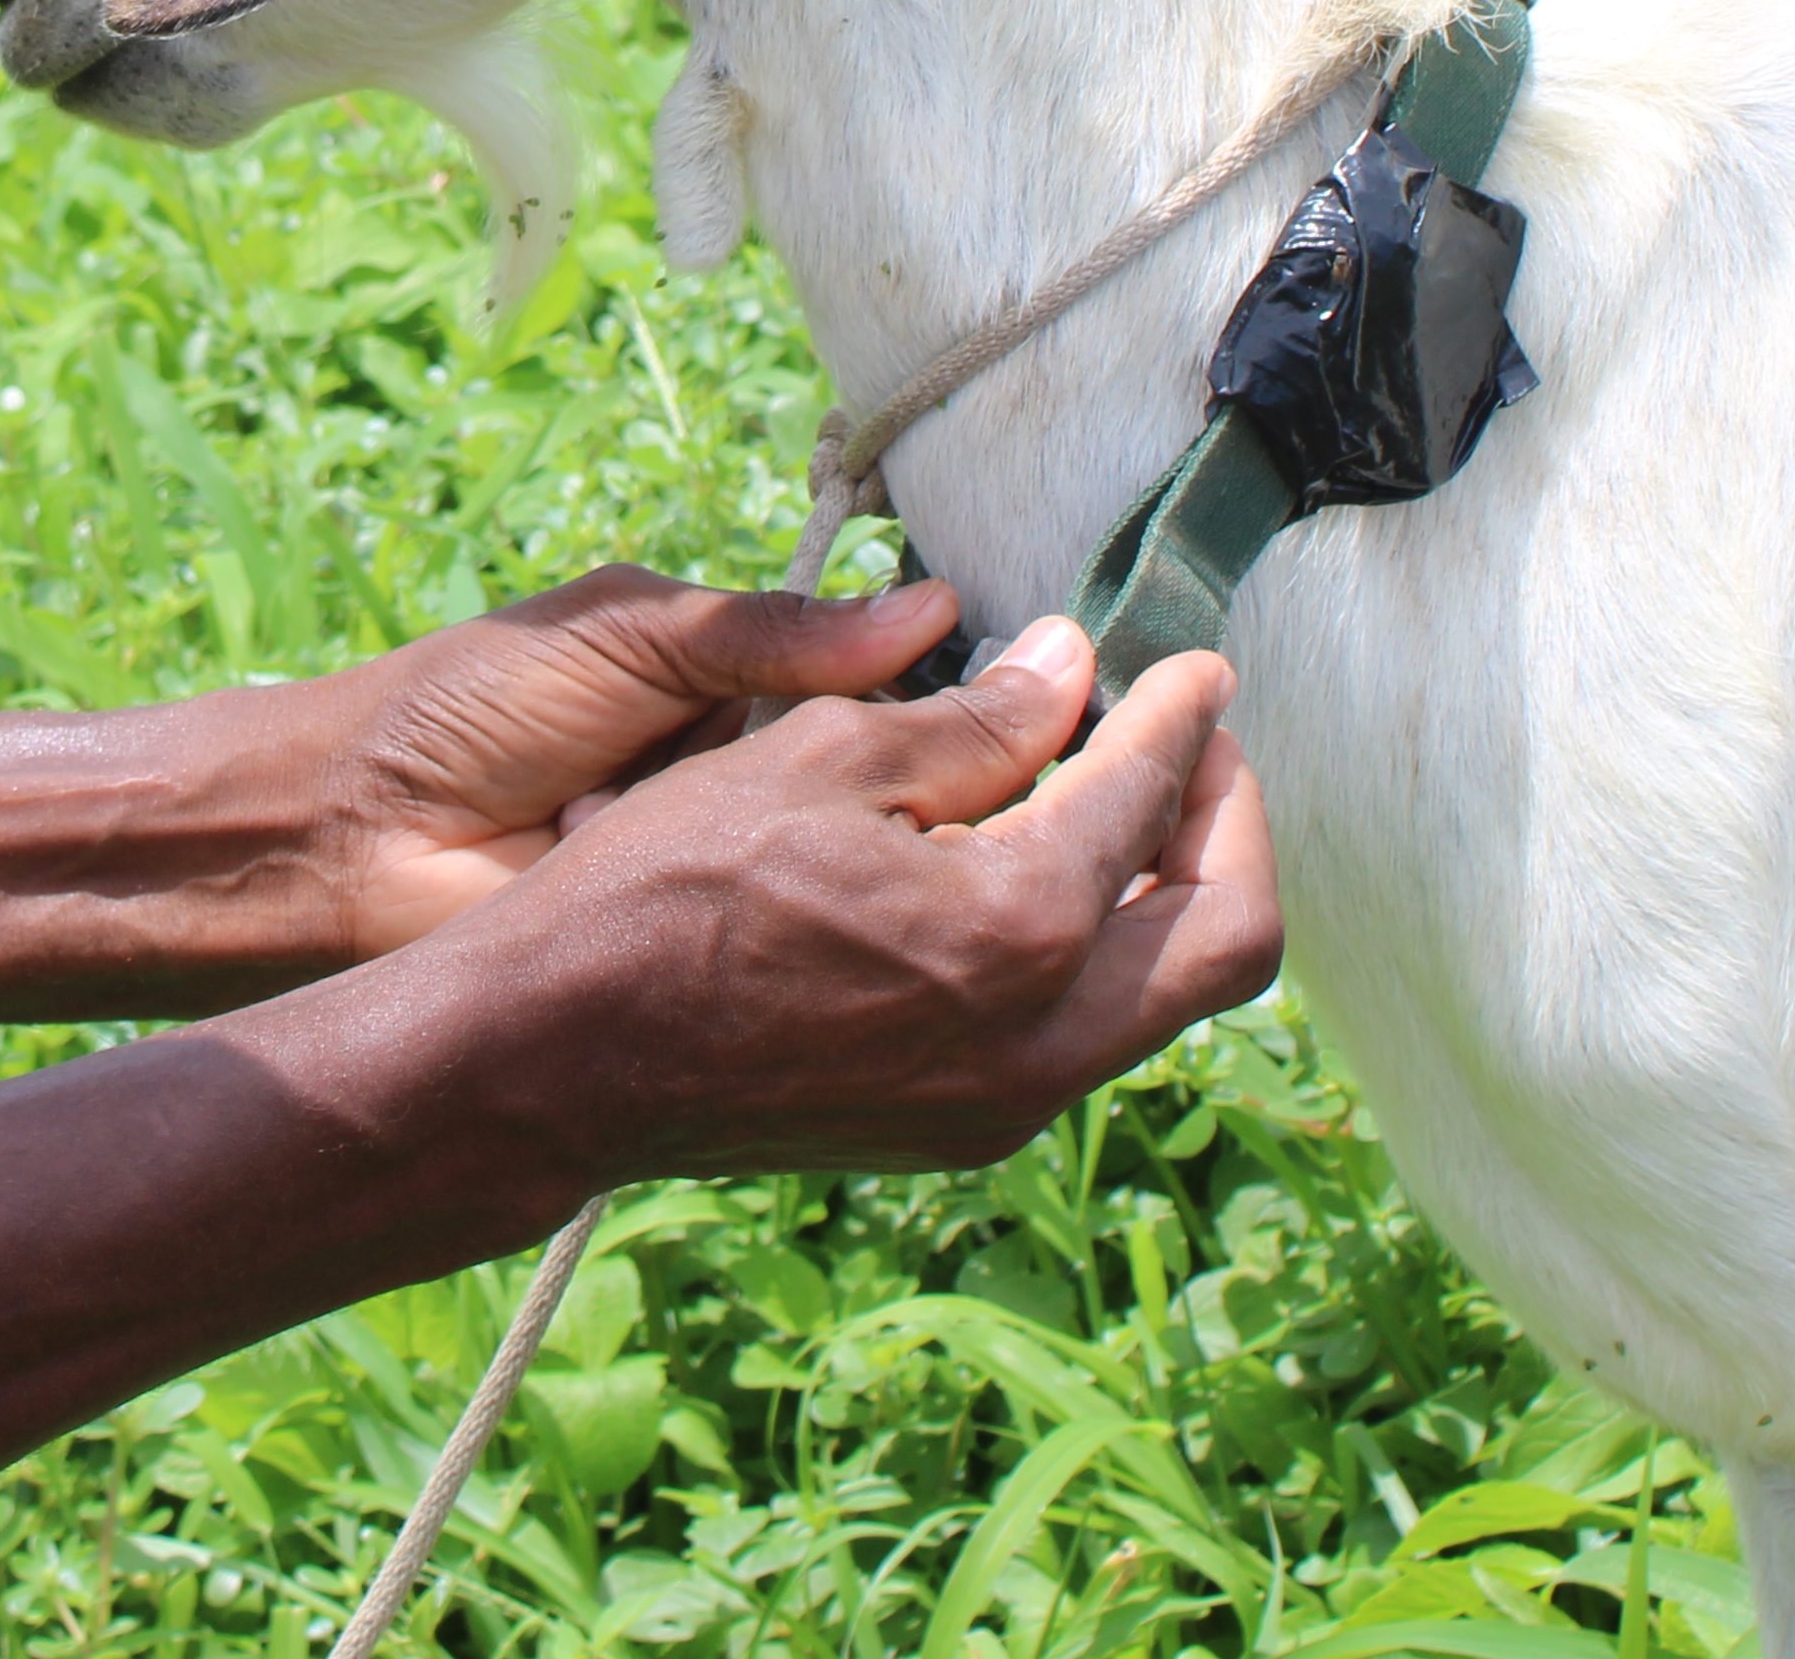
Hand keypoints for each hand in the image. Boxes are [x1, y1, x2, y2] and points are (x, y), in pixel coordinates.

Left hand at [290, 564, 973, 955]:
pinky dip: (792, 930)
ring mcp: (720, 873)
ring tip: (933, 856)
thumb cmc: (474, 705)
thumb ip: (771, 632)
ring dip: (853, 859)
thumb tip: (933, 610)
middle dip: (913, 787)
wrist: (352, 835)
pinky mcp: (693, 952)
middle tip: (1008, 795)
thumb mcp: (631, 634)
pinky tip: (855, 926)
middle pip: (869, 782)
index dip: (942, 695)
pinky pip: (772, 938)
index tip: (1045, 699)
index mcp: (728, 686)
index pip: (870, 688)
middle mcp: (739, 780)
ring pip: (834, 865)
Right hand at [443, 618, 1279, 1180]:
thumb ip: (975, 722)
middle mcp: (1044, 1039)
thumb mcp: (823, 758)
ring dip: (1166, 892)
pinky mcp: (959, 1127)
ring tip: (1113, 796)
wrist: (564, 1057)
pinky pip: (1085, 1035)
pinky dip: (1098, 948)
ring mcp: (1005, 1102)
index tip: (1190, 667)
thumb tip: (1069, 671)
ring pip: (1164, 997)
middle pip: (1229, 936)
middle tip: (1192, 741)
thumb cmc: (671, 886)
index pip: (1150, 796)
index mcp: (1021, 929)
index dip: (1179, 714)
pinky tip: (1033, 878)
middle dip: (1230, 822)